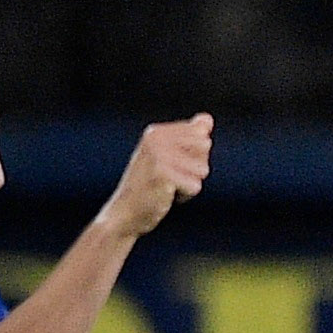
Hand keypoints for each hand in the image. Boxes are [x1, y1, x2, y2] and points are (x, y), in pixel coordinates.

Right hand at [101, 115, 212, 237]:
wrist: (125, 214)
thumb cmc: (149, 187)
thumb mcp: (168, 158)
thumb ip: (189, 136)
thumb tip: (207, 118)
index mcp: (156, 132)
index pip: (202, 137)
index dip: (193, 157)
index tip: (170, 167)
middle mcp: (156, 138)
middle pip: (204, 148)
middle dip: (194, 168)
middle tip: (170, 179)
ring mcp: (158, 156)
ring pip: (202, 169)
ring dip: (190, 183)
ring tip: (167, 188)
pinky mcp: (163, 175)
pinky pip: (195, 186)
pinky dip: (185, 196)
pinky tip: (166, 197)